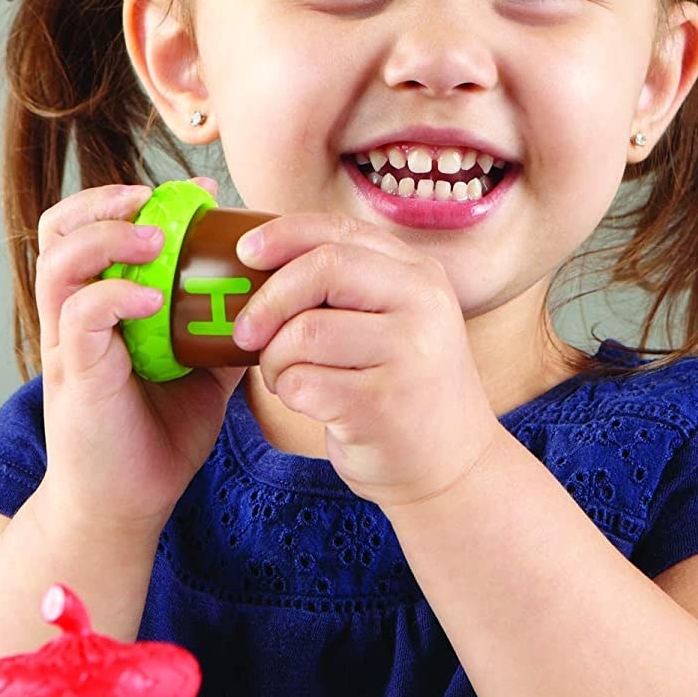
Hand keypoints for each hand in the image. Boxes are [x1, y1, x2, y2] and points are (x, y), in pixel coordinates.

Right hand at [35, 178, 244, 531]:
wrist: (129, 503)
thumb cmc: (159, 436)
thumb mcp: (206, 371)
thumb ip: (224, 329)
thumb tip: (276, 298)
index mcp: (103, 305)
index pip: (98, 228)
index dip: (138, 199)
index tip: (201, 192)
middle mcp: (75, 315)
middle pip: (61, 228)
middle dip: (107, 201)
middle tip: (158, 200)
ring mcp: (69, 343)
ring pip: (59, 260)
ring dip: (108, 237)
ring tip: (157, 239)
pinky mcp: (75, 373)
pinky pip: (79, 315)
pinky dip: (115, 295)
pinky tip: (154, 299)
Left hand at [229, 212, 502, 507]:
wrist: (453, 466)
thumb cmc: (403, 388)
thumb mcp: (397, 321)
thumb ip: (349, 286)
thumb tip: (255, 261)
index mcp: (421, 275)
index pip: (341, 231)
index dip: (284, 234)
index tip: (244, 252)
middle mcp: (424, 305)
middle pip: (322, 269)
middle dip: (268, 300)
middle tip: (245, 332)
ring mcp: (409, 354)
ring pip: (303, 332)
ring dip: (275, 360)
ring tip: (289, 377)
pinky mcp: (384, 404)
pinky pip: (302, 382)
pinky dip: (289, 394)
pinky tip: (311, 403)